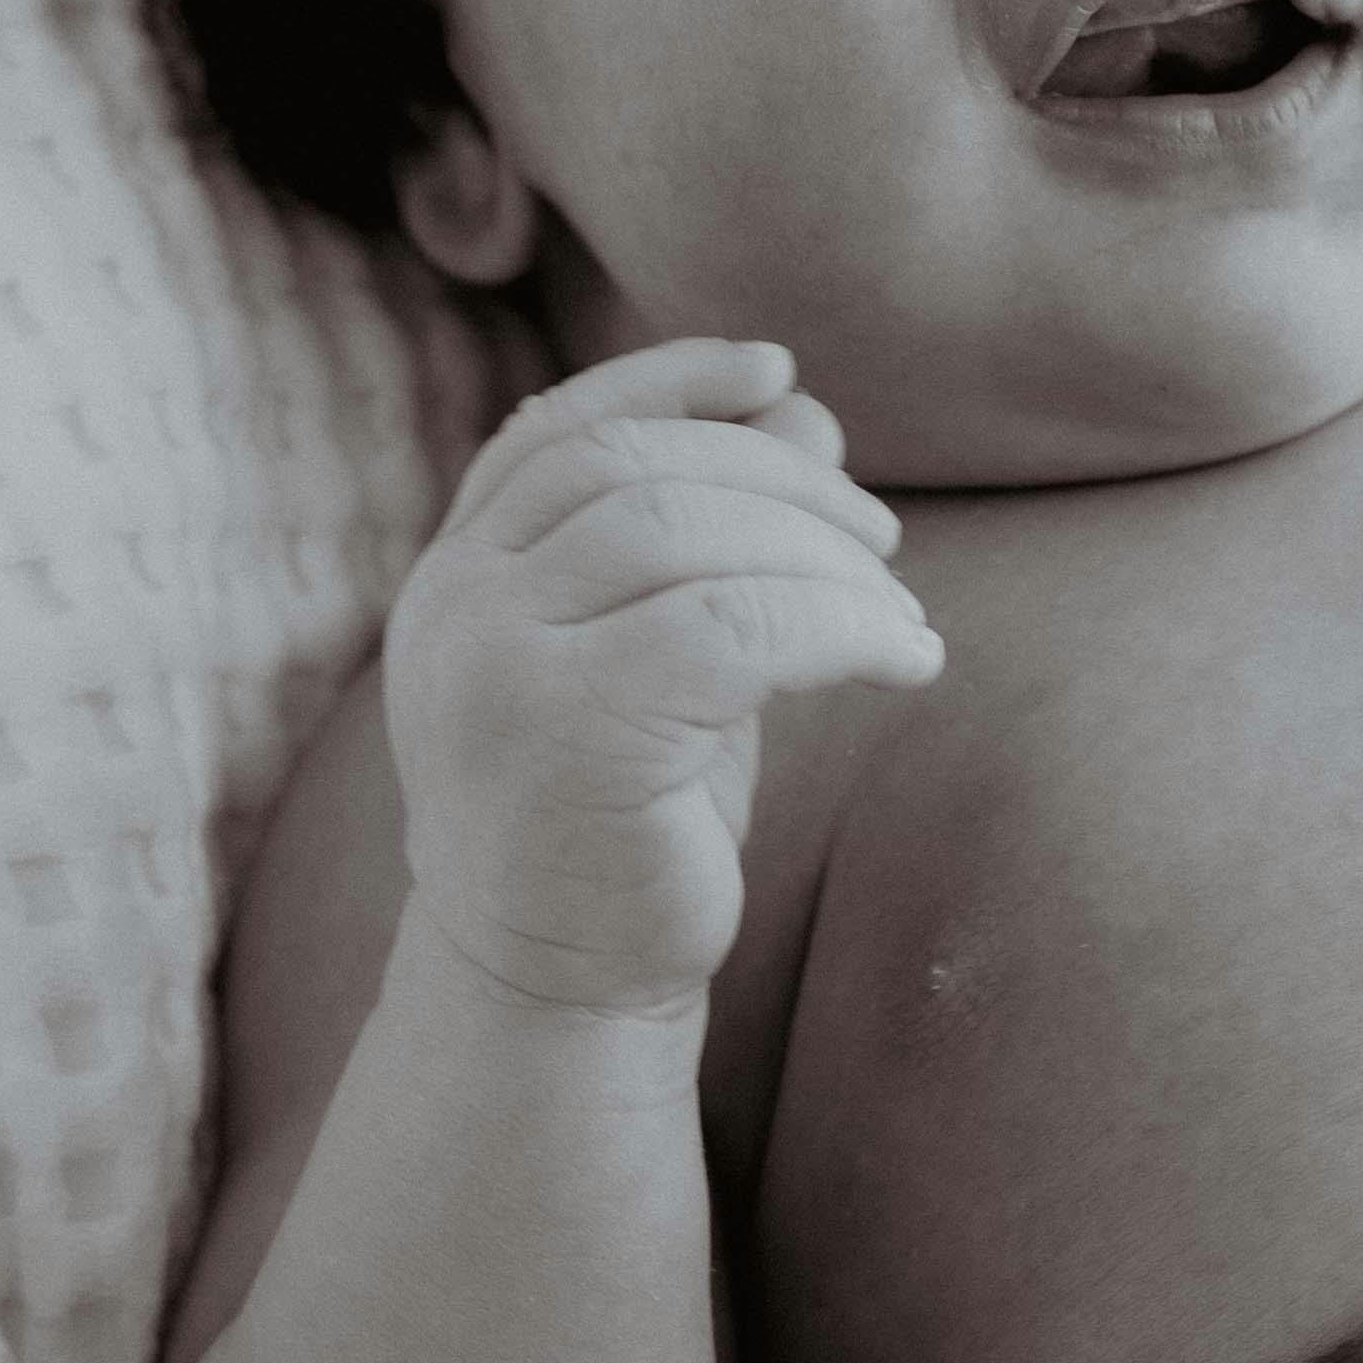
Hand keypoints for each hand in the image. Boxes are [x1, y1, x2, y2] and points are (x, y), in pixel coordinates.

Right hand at [383, 334, 939, 1022]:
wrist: (555, 994)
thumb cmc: (619, 828)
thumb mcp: (664, 663)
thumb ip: (710, 541)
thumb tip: (804, 409)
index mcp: (455, 583)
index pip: (554, 435)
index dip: (667, 381)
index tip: (775, 368)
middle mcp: (453, 611)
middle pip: (632, 470)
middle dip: (777, 480)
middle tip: (880, 534)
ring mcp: (496, 667)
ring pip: (689, 537)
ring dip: (822, 555)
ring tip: (899, 610)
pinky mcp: (570, 730)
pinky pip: (738, 625)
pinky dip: (844, 626)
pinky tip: (909, 659)